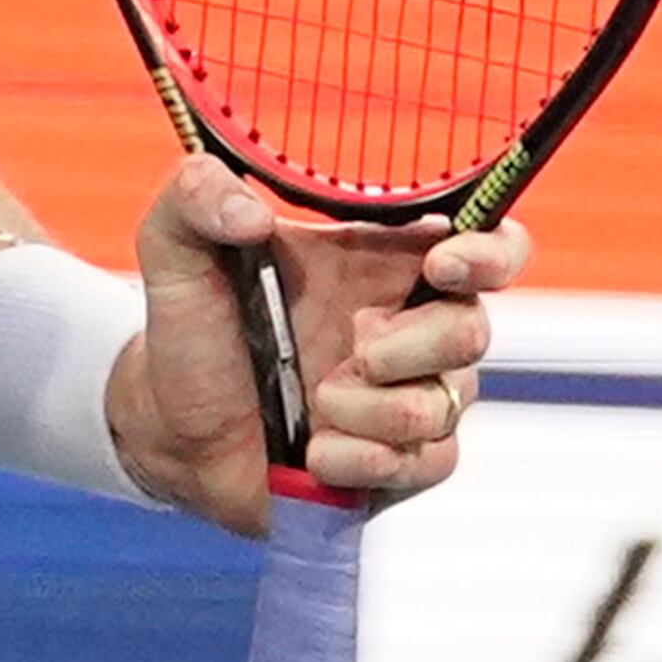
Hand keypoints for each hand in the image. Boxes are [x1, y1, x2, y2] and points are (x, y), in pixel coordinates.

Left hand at [104, 158, 531, 536]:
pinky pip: (422, 465)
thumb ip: (196, 195)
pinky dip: (361, 460)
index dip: (491, 251)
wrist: (171, 431)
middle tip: (356, 351)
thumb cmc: (190, 330)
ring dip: (369, 411)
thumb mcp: (175, 248)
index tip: (443, 264)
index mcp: (380, 263)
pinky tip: (314, 453)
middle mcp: (410, 326)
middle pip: (475, 330)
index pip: (486, 244)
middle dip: (414, 345)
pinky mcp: (403, 462)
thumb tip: (248, 210)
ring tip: (313, 403)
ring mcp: (411, 396)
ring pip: (444, 406)